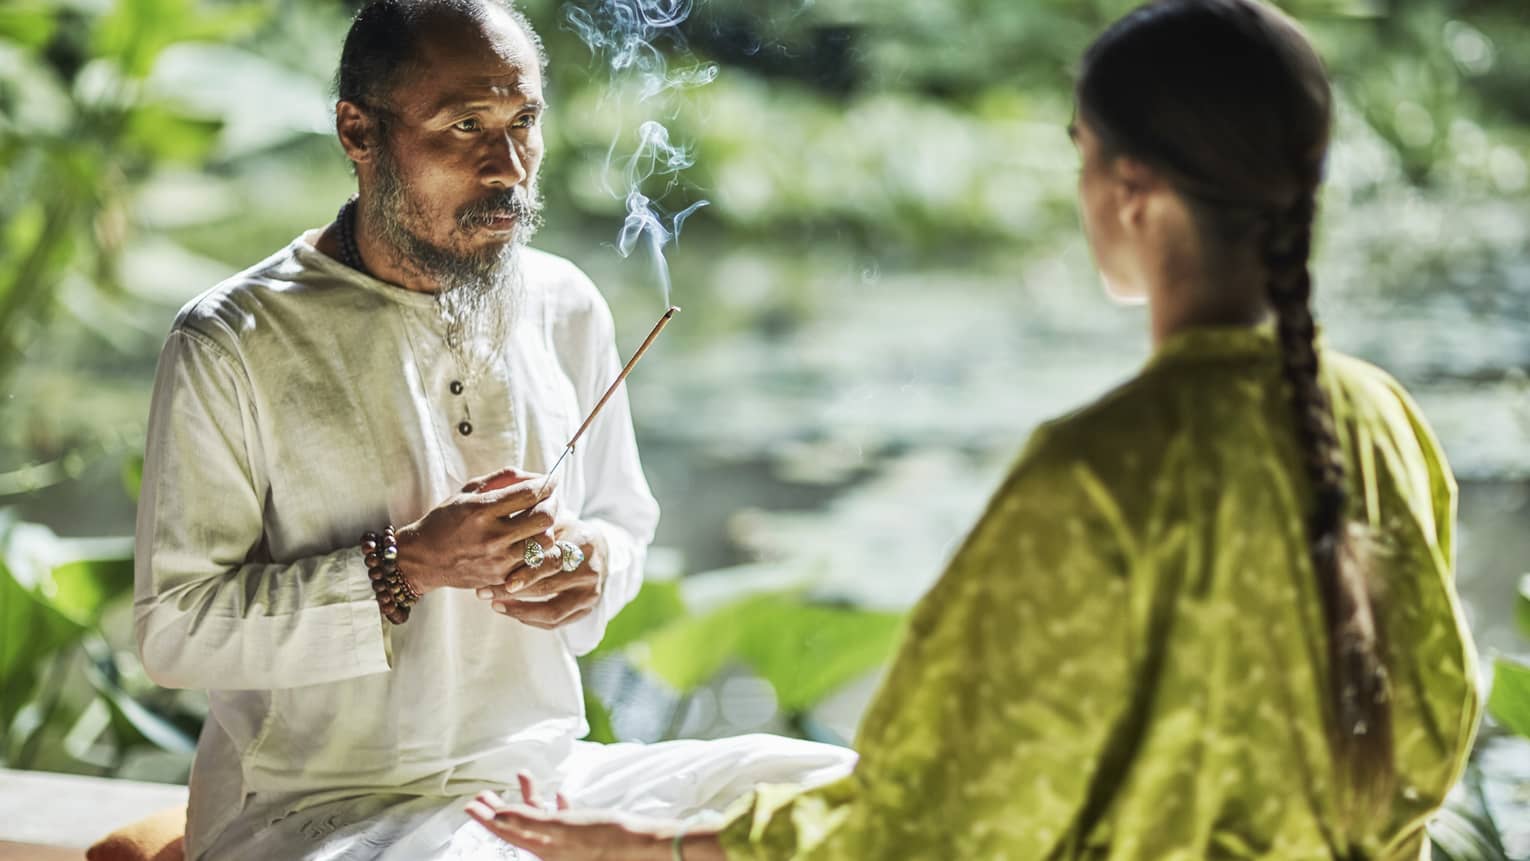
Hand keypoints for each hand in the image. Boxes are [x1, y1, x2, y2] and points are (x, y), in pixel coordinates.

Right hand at [392, 467, 558, 594]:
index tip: (553, 478)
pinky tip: (535, 542)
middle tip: (552, 499)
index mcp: (482, 509)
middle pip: (544, 518)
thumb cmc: (445, 520)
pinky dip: (542, 552)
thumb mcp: (467, 492)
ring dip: (549, 529)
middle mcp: (492, 536)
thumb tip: (535, 475)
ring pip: (545, 543)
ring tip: (542, 522)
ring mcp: (498, 560)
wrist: (422, 559)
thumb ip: (501, 479)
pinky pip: (536, 566)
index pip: (529, 493)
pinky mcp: (501, 578)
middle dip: (554, 504)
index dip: (548, 483)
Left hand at [466, 773, 672, 860]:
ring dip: (529, 798)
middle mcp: (552, 847)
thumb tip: (498, 814)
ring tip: (522, 776)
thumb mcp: (564, 826)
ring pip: (539, 819)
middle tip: (482, 794)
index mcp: (543, 847)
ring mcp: (567, 842)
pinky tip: (558, 794)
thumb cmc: (606, 837)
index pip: (506, 831)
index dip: (486, 818)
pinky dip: (555, 806)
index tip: (469, 805)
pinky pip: (561, 820)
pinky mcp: (583, 835)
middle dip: (499, 809)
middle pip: (517, 826)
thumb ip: (530, 820)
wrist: (641, 845)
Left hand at [476, 519, 608, 629]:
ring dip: (518, 610)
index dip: (523, 570)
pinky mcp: (587, 609)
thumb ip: (533, 525)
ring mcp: (591, 592)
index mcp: (583, 542)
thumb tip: (500, 525)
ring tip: (494, 604)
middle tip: (483, 592)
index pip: (550, 559)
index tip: (494, 574)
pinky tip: (511, 612)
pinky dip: (531, 620)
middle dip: (511, 591)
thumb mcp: (554, 521)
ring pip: (551, 610)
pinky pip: (556, 622)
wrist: (598, 549)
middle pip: (547, 587)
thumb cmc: (565, 532)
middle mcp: (591, 569)